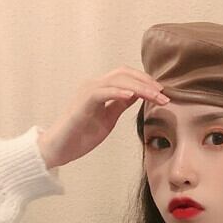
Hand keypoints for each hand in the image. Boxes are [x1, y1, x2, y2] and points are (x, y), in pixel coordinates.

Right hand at [38, 66, 169, 167]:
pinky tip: (133, 96)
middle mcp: (93, 85)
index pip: (126, 76)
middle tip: (164, 94)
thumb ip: (120, 105)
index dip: (145, 81)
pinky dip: (119, 92)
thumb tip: (137, 95)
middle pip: (124, 73)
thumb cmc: (80, 135)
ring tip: (156, 96)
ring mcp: (87, 92)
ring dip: (140, 87)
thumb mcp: (108, 119)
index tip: (162, 92)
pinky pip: (103, 93)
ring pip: (117, 80)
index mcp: (100, 89)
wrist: (58, 149)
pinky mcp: (82, 104)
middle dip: (147, 82)